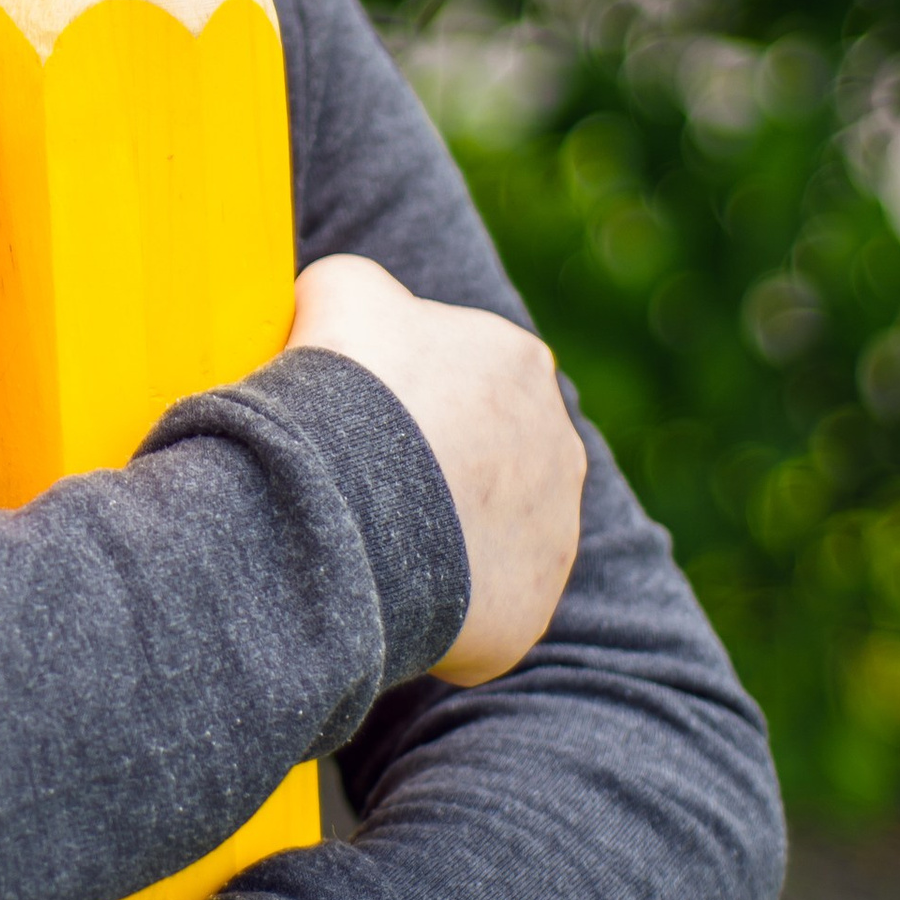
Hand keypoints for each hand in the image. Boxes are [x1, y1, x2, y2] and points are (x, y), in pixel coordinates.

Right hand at [290, 253, 584, 682]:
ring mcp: (553, 534)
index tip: (356, 414)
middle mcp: (559, 445)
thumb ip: (366, 291)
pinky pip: (478, 606)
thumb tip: (363, 309)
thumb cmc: (343, 385)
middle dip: (434, 468)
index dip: (405, 395)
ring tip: (369, 538)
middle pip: (488, 458)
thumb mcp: (340, 290)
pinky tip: (384, 586)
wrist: (345, 498)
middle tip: (360, 480)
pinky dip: (436, 603)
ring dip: (440, 537)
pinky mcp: (528, 609)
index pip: (466, 376)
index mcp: (518, 362)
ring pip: (489, 535)